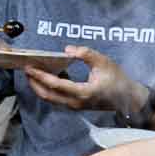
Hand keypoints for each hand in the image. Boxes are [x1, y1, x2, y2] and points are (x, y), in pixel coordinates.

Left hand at [25, 45, 146, 114]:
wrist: (128, 98)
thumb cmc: (118, 80)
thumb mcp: (104, 62)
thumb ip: (86, 54)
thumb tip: (68, 49)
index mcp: (82, 92)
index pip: (55, 84)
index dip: (40, 76)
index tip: (29, 67)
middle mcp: (75, 102)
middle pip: (46, 95)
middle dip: (33, 82)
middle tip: (26, 69)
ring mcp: (74, 106)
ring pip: (49, 98)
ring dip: (39, 86)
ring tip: (33, 72)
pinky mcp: (74, 105)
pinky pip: (56, 97)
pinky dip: (48, 88)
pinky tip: (48, 75)